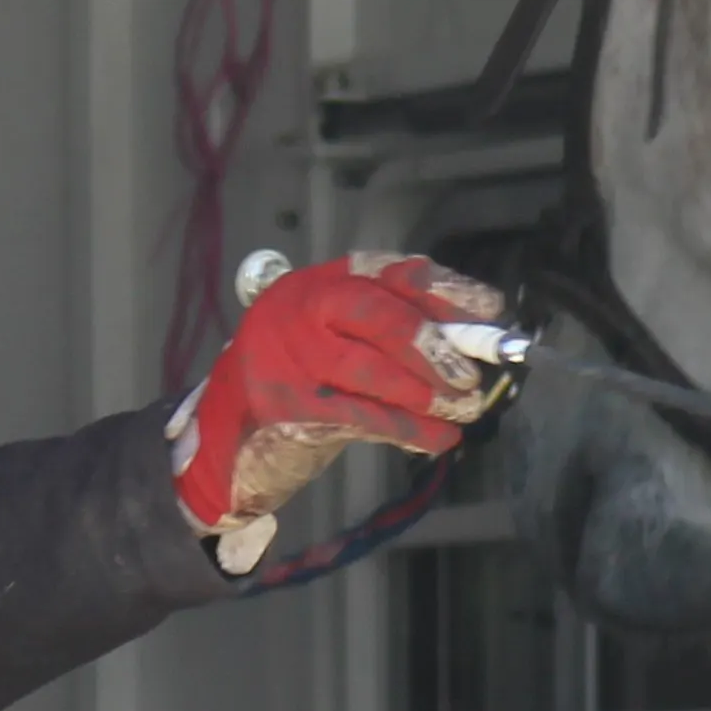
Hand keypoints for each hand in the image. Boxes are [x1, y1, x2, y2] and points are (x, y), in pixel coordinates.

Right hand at [169, 253, 507, 573]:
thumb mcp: (334, 343)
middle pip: (379, 314)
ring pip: (372, 370)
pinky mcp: (288, 409)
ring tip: (465, 408)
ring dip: (429, 393)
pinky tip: (442, 438)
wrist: (222, 440)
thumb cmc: (296, 384)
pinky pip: (363, 417)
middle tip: (472, 374)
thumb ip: (386, 334)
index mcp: (314, 283)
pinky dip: (410, 430)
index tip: (488, 308)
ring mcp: (288, 359)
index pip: (386, 271)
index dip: (442, 287)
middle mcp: (297, 311)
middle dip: (435, 345)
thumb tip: (466, 340)